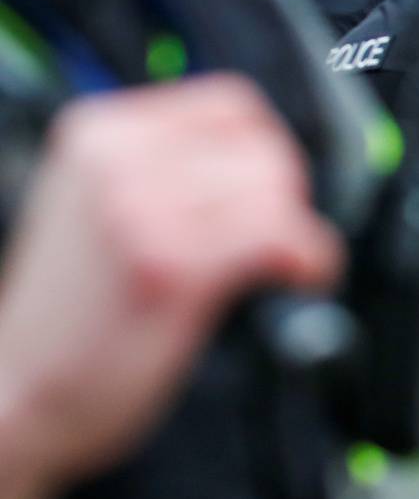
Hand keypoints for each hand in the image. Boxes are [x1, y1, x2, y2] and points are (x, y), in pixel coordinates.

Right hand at [0, 79, 342, 498]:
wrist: (16, 395)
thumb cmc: (70, 315)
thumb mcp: (101, 205)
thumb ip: (167, 169)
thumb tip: (263, 157)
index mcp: (99, 133)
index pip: (231, 104)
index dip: (270, 150)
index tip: (277, 189)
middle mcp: (115, 159)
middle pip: (262, 147)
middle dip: (288, 194)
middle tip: (281, 235)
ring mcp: (140, 209)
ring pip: (275, 190)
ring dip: (297, 231)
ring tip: (286, 262)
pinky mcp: (171, 265)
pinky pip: (279, 234)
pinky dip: (309, 257)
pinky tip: (301, 276)